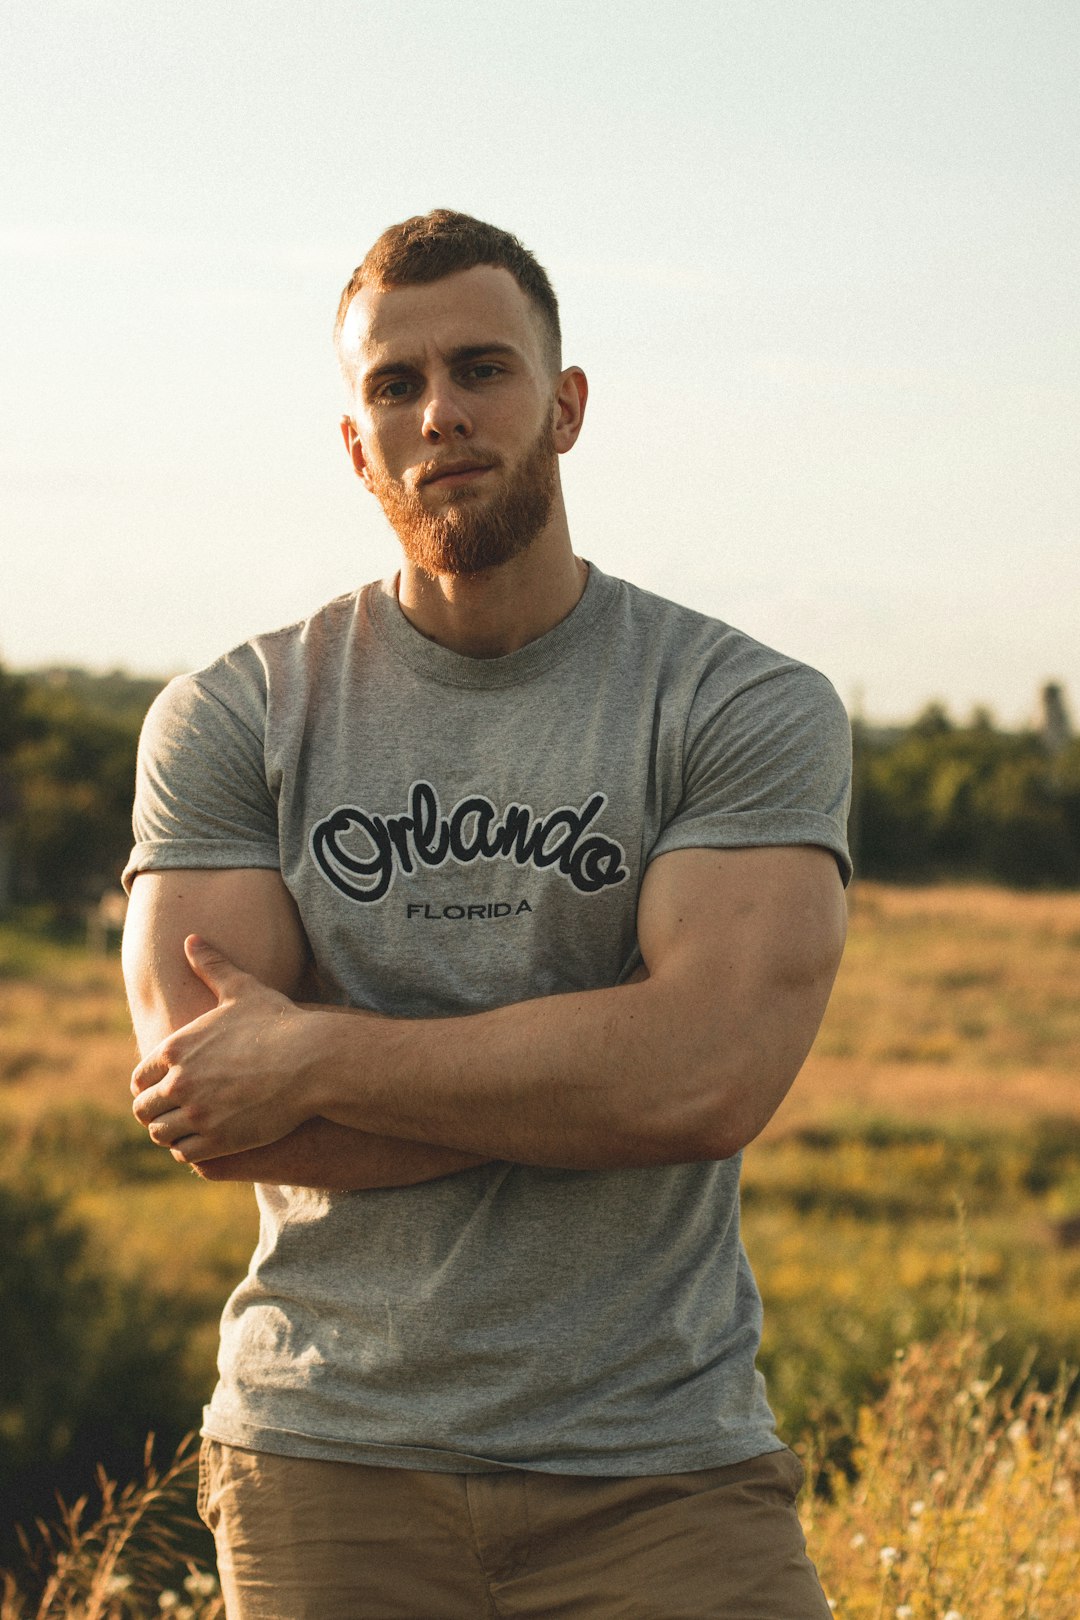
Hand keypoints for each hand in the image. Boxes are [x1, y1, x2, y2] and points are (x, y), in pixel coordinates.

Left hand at [131, 935, 317, 1162]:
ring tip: (187, 1130)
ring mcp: (197, 1114)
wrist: (312, 1061)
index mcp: (176, 1048)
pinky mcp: (218, 1140)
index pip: (140, 1078)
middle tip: (173, 1114)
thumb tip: (190, 938)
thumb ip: (212, 966)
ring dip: (170, 1133)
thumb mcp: (241, 990)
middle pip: (144, 1110)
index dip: (149, 1085)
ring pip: (162, 1135)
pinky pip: (186, 1153)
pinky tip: (204, 1142)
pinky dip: (189, 1149)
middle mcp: (179, 1082)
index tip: (164, 1089)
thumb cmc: (279, 1023)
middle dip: (155, 1112)